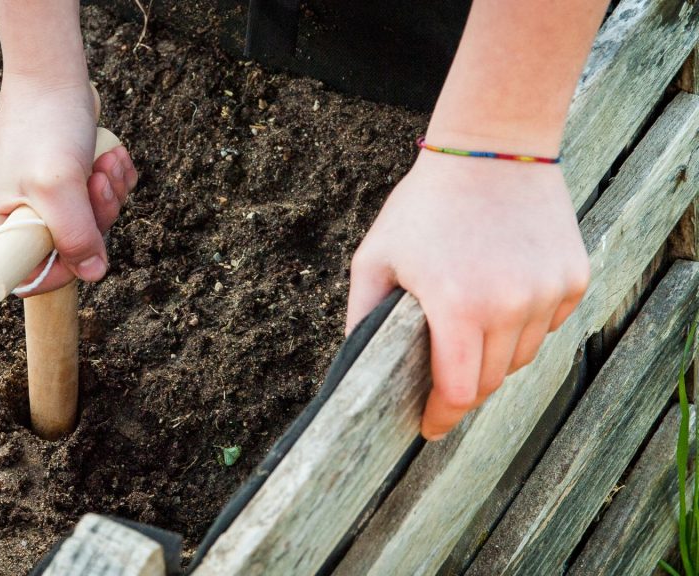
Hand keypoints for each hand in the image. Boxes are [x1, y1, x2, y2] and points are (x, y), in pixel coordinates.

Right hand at [0, 77, 137, 295]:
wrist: (54, 74)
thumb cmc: (44, 125)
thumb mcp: (58, 187)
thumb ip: (75, 236)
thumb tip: (92, 273)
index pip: (29, 275)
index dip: (64, 267)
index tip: (86, 242)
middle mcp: (17, 218)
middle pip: (71, 250)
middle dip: (96, 217)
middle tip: (97, 182)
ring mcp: (45, 201)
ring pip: (93, 225)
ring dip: (110, 196)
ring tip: (105, 163)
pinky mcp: (70, 185)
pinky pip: (102, 202)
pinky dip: (114, 182)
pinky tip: (112, 158)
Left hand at [346, 152, 588, 439]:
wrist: (492, 149)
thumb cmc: (424, 204)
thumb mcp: (376, 257)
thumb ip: (361, 317)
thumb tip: (354, 367)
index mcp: (458, 305)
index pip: (459, 392)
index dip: (441, 415)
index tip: (429, 427)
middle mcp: (510, 305)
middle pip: (492, 381)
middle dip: (463, 387)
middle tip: (442, 377)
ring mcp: (547, 292)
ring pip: (522, 357)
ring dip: (495, 356)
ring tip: (469, 323)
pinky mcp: (572, 279)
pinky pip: (547, 326)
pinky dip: (524, 324)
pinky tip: (501, 293)